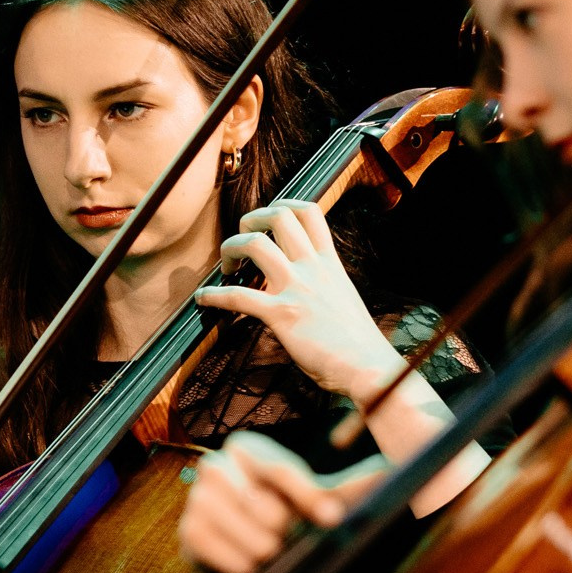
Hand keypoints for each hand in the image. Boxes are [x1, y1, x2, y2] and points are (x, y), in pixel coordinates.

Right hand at [177, 433, 388, 572]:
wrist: (260, 560)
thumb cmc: (294, 521)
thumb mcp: (324, 503)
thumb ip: (353, 487)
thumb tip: (391, 471)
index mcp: (250, 450)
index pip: (278, 467)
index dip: (306, 495)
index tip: (331, 519)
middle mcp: (217, 466)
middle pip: (246, 491)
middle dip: (274, 520)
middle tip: (288, 537)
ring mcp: (197, 499)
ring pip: (220, 513)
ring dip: (253, 540)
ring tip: (271, 553)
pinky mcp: (187, 531)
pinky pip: (202, 540)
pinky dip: (231, 557)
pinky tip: (251, 568)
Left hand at [193, 199, 401, 400]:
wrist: (368, 367)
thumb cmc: (358, 343)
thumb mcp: (344, 299)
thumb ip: (323, 285)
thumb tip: (305, 288)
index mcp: (330, 263)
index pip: (309, 212)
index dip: (282, 205)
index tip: (267, 219)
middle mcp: (313, 268)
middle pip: (279, 215)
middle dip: (252, 219)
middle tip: (243, 238)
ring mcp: (297, 288)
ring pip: (255, 244)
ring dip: (231, 248)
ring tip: (226, 266)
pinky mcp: (282, 315)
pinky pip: (238, 296)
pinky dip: (214, 296)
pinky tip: (204, 300)